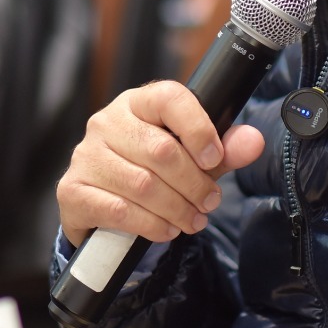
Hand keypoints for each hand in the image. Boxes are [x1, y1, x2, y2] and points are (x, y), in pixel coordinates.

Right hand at [56, 81, 265, 248]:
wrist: (102, 208)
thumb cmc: (151, 172)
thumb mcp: (192, 158)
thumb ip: (224, 150)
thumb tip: (254, 141)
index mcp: (138, 102)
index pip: (169, 98)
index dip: (198, 128)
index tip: (215, 158)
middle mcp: (106, 122)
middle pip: (160, 150)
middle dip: (194, 183)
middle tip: (211, 202)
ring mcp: (85, 155)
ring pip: (142, 184)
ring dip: (177, 208)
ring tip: (194, 220)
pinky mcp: (72, 190)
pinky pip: (119, 210)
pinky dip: (151, 225)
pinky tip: (166, 229)